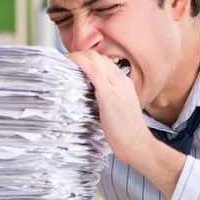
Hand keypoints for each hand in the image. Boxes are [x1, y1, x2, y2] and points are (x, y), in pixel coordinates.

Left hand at [67, 50, 153, 166]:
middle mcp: (121, 80)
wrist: (138, 143)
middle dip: (78, 55)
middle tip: (63, 62)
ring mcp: (116, 85)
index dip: (86, 59)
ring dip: (75, 57)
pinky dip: (78, 63)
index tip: (72, 64)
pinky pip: (92, 70)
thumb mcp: (117, 111)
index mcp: (124, 83)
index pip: (104, 62)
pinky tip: (67, 64)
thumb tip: (90, 100)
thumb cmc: (127, 133)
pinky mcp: (108, 93)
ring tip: (62, 62)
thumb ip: (106, 101)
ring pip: (93, 59)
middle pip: (97, 57)